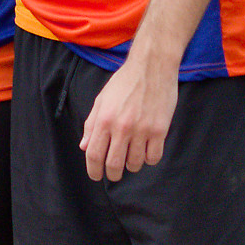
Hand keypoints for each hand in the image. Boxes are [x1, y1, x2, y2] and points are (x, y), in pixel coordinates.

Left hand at [80, 50, 178, 180]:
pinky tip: (146, 151)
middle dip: (112, 174)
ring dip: (132, 165)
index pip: (94, 153)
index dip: (93, 169)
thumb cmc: (124, 83)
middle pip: (114, 163)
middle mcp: (122, 127)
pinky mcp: (160, 130)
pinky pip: (154, 157)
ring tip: (130, 157)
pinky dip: (149, 159)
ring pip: (136, 163)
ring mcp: (142, 130)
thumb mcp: (102, 100)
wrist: (151, 68)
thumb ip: (92, 124)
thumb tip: (84, 146)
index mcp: (104, 119)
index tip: (96, 175)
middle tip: (113, 174)